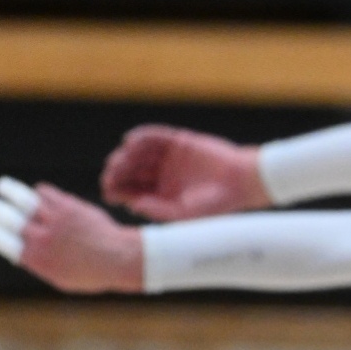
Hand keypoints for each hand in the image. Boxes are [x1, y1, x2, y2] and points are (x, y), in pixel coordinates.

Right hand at [0, 179, 144, 293]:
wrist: (120, 258)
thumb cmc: (90, 273)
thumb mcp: (59, 277)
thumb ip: (38, 263)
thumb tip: (20, 252)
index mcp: (35, 258)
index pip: (3, 240)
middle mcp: (42, 237)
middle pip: (10, 218)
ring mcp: (56, 220)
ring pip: (26, 199)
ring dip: (10, 191)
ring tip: (2, 185)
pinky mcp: (70, 207)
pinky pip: (48, 193)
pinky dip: (39, 191)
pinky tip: (37, 192)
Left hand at [100, 124, 268, 220]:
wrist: (243, 182)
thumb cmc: (216, 204)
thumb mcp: (184, 214)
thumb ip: (158, 210)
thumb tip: (131, 205)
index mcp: (159, 194)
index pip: (130, 190)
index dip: (116, 189)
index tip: (108, 191)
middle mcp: (160, 174)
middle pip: (130, 170)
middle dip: (118, 171)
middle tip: (112, 173)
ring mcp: (168, 157)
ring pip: (139, 152)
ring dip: (127, 154)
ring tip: (122, 158)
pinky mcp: (179, 141)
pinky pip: (155, 136)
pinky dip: (141, 136)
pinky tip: (130, 141)